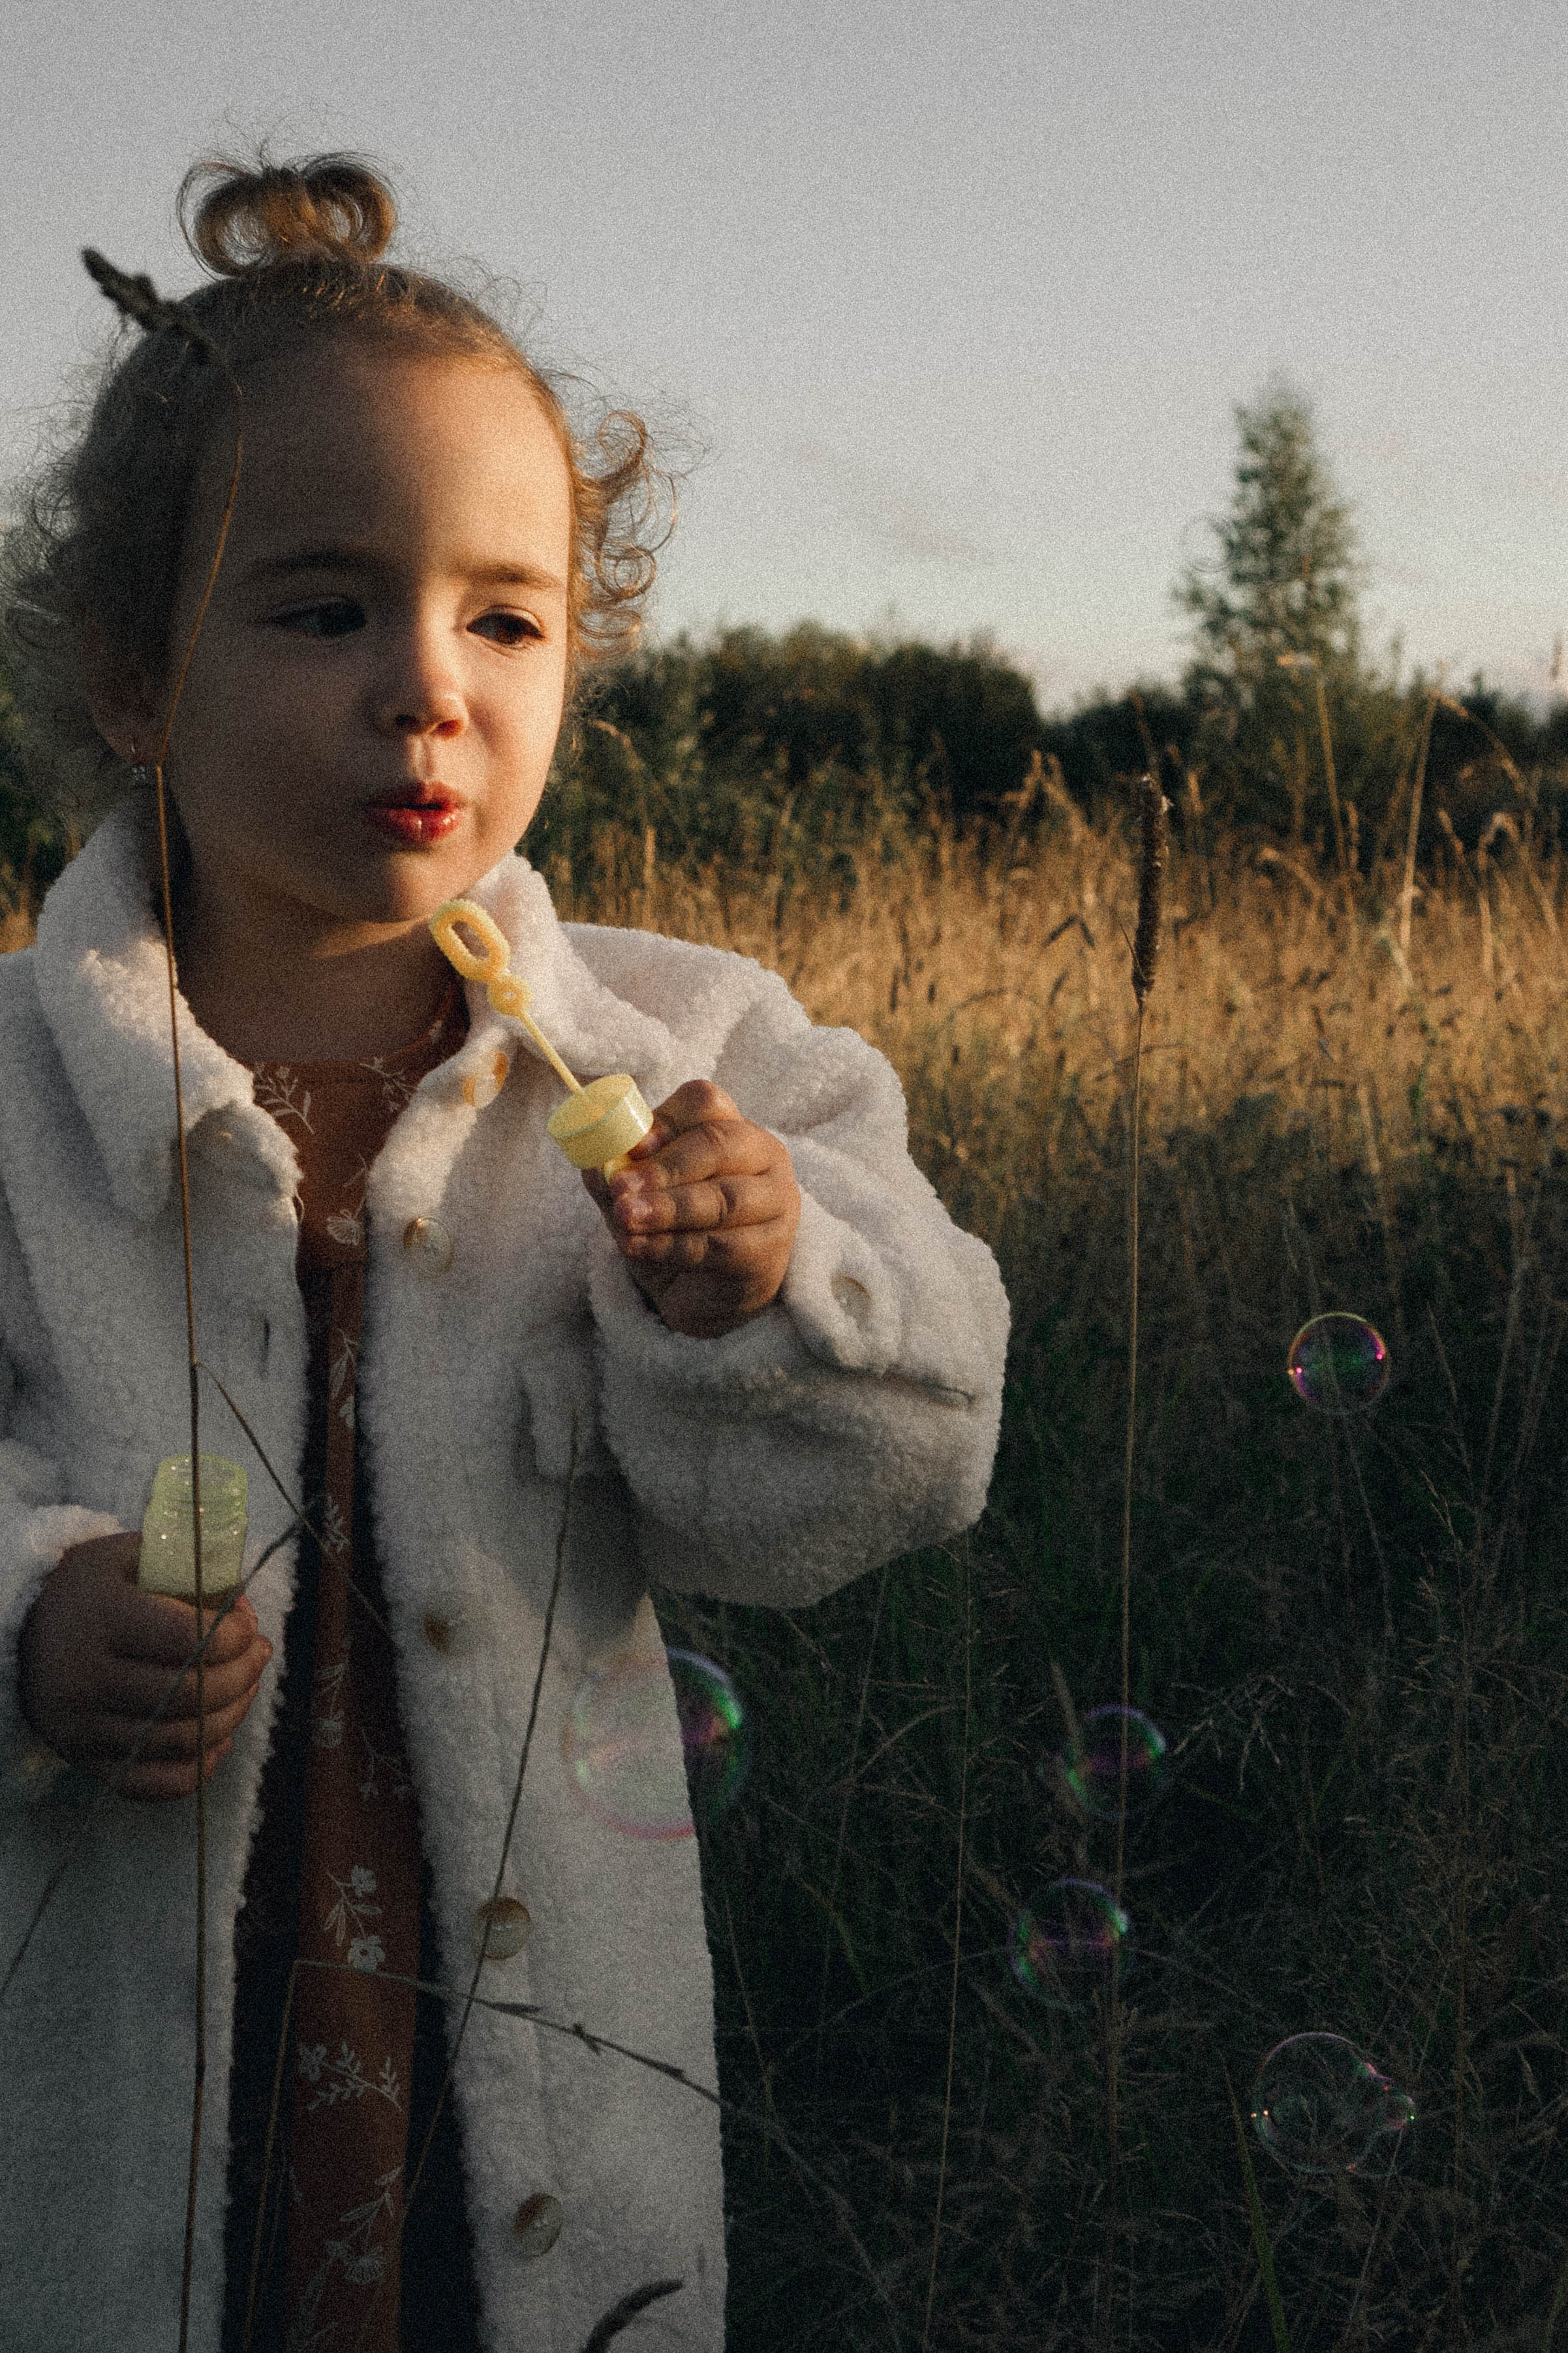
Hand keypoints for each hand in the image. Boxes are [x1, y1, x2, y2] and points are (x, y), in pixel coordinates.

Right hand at [17, 1533, 273, 1801]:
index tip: (247, 1627)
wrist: (21, 1633)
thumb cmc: (92, 1589)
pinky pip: (153, 1784)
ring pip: (181, 1741)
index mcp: (104, 1618)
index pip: (188, 1639)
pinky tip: (217, 1739)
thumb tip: (244, 1612)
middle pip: (191, 1695)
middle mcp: (88, 1678)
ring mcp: (84, 1728)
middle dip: (244, 1675)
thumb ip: (193, 1571)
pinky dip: (197, 1769)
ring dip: (231, 1716)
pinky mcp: (86, 1761)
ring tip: (245, 1687)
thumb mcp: (133, 1556)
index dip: (235, 1637)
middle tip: (258, 1655)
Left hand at [585, 1079, 801, 1338]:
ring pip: (724, 1199)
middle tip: (621, 1188)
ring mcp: (776, 1203)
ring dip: (668, 1209)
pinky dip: (673, 1247)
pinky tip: (640, 1249)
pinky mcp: (771, 1253)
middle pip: (719, 1145)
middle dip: (666, 1168)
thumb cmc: (673, 1228)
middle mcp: (763, 1156)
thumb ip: (620, 1173)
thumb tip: (597, 1162)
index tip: (631, 1148)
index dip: (667, 1121)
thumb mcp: (640, 1195)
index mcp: (729, 1127)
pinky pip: (722, 1246)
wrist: (703, 1294)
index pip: (706, 1103)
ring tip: (626, 1219)